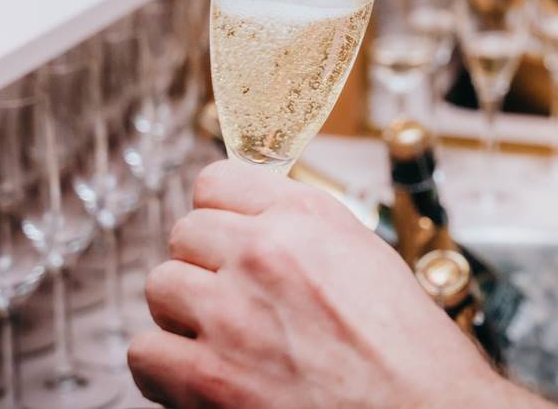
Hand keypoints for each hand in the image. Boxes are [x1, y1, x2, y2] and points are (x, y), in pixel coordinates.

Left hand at [129, 160, 547, 408]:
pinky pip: (145, 352)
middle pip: (184, 232)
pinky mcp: (207, 377)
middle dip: (204, 266)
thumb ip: (306, 237)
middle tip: (231, 298)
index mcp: (309, 218)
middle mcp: (264, 253)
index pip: (217, 180)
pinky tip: (202, 377)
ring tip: (221, 339)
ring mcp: (231, 313)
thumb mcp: (369, 262)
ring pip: (159, 286)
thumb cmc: (413, 357)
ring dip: (183, 314)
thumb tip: (258, 230)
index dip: (220, 213)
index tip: (225, 234)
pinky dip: (166, 369)